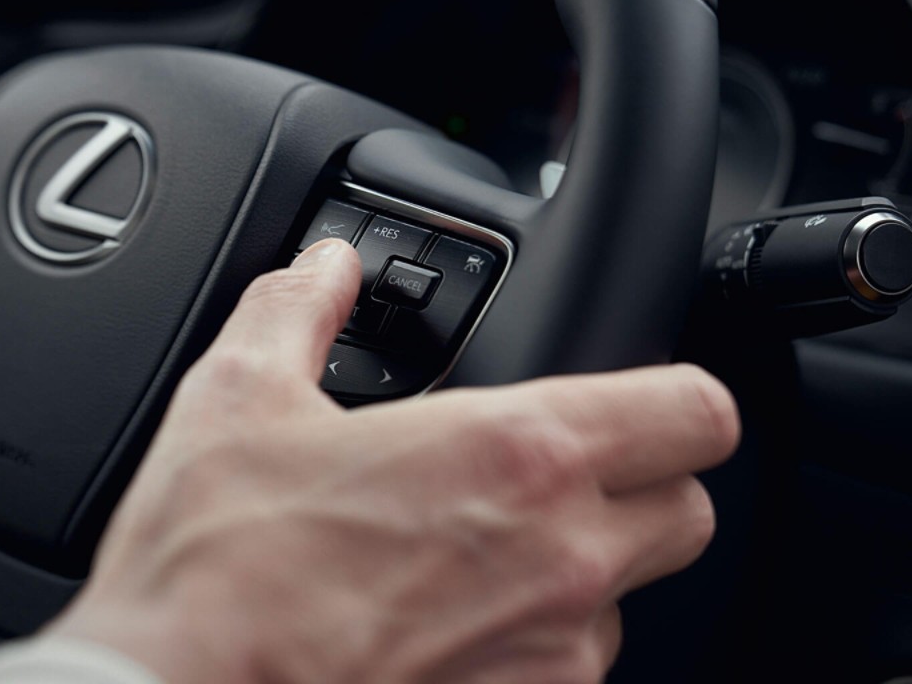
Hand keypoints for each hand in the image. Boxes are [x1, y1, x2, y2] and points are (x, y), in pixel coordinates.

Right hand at [49, 239, 739, 683]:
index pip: (698, 412)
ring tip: (472, 556)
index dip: (676, 399)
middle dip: (641, 487)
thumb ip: (300, 309)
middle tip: (549, 475)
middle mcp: (562, 560)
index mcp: (515, 453)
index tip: (633, 402)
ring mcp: (549, 657)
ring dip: (579, 573)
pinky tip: (441, 624)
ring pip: (628, 600)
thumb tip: (324, 268)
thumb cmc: (213, 567)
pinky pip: (567, 673)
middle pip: (688, 511)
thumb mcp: (241, 399)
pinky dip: (529, 644)